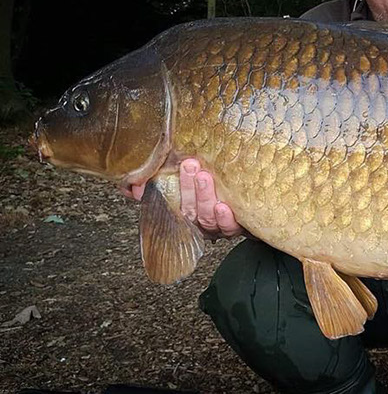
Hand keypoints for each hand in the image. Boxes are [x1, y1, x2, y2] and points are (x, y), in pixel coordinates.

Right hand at [121, 159, 243, 238]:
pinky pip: (230, 227)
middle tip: (189, 166)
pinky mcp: (237, 226)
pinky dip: (225, 218)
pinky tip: (223, 206)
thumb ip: (156, 185)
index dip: (157, 196)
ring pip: (206, 216)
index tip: (153, 179)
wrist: (251, 205)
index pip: (168, 205)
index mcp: (184, 212)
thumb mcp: (184, 186)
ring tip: (204, 177)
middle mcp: (198, 221)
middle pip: (188, 208)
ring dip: (203, 196)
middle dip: (186, 187)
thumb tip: (130, 186)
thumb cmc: (214, 193)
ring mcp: (217, 225)